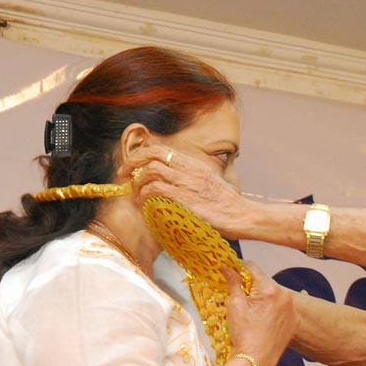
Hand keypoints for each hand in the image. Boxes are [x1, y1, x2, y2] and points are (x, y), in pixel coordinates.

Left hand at [126, 145, 249, 238]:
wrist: (242, 215)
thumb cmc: (227, 205)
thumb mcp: (210, 184)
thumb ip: (192, 180)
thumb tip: (175, 184)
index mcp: (193, 164)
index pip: (161, 150)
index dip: (141, 155)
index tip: (131, 166)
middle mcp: (188, 168)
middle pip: (152, 156)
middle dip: (132, 164)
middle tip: (123, 176)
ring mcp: (186, 182)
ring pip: (150, 172)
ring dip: (137, 184)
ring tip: (135, 197)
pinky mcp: (184, 197)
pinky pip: (155, 190)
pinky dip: (144, 196)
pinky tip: (144, 204)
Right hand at [223, 263, 296, 365]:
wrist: (256, 360)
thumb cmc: (244, 334)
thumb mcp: (235, 305)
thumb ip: (233, 283)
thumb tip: (227, 268)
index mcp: (270, 289)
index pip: (253, 268)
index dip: (240, 269)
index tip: (232, 271)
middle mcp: (285, 296)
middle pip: (264, 282)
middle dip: (251, 285)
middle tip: (239, 294)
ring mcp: (291, 309)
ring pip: (273, 294)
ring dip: (262, 297)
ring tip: (250, 310)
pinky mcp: (293, 320)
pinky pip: (281, 307)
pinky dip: (271, 308)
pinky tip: (260, 319)